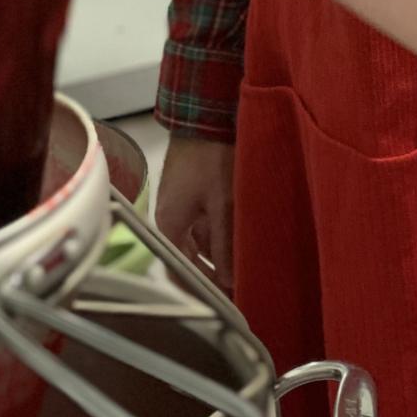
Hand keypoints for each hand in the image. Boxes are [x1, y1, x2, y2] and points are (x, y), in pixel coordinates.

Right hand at [154, 132, 234, 289]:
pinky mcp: (196, 194)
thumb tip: (230, 278)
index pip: (179, 272)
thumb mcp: (223, 203)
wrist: (207, 114)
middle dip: (216, 275)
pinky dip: (223, 236)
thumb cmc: (209, 152)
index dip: (202, 290)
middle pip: (191, 259)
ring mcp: (183, 205)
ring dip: (222, 255)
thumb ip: (225, 243)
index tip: (225, 302)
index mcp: (168, 223)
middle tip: (242, 288)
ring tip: (248, 266)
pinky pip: (208, 225)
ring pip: (202, 242)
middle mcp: (171, 217)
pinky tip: (244, 240)